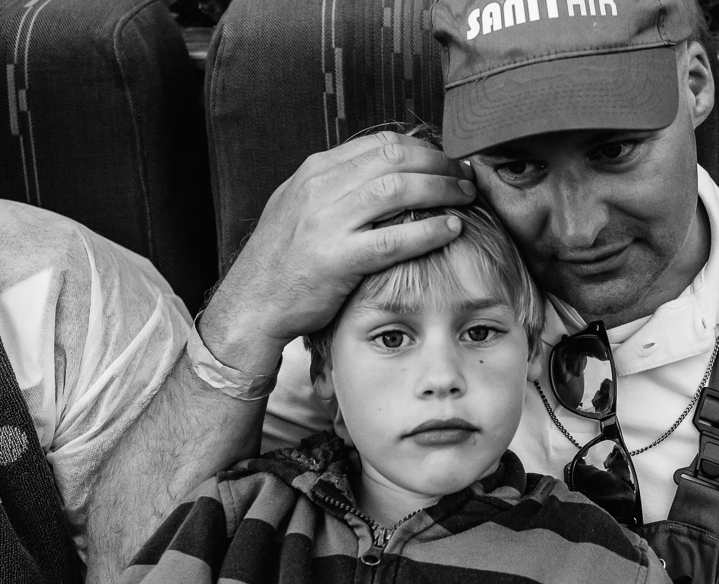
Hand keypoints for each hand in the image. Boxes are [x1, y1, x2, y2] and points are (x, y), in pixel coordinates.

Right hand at [199, 131, 476, 371]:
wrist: (251, 303)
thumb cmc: (283, 261)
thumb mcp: (300, 208)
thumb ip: (337, 187)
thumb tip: (382, 172)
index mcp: (314, 172)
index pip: (380, 143)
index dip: (422, 147)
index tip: (446, 159)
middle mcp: (320, 189)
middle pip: (394, 158)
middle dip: (439, 163)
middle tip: (466, 176)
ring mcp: (327, 223)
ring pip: (398, 189)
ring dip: (441, 190)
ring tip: (467, 197)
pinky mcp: (337, 260)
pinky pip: (394, 238)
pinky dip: (429, 230)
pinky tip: (451, 229)